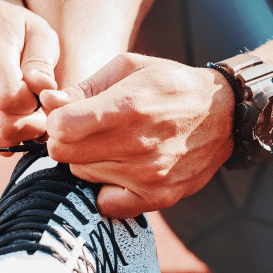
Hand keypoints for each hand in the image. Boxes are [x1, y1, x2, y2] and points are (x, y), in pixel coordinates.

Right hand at [0, 0, 58, 158]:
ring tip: (21, 111)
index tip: (40, 94)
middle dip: (33, 125)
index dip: (36, 105)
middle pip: (6, 128)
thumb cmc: (16, 31)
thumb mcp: (40, 34)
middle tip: (38, 109)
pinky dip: (0, 141)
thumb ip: (42, 63)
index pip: (12, 100)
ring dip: (18, 134)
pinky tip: (4, 119)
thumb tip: (43, 90)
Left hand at [42, 53, 234, 217]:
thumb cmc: (171, 85)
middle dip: (69, 140)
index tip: (70, 116)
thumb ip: (85, 86)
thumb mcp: (130, 68)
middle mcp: (139, 143)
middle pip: (65, 154)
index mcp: (129, 105)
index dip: (58, 119)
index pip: (61, 127)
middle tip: (89, 132)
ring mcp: (150, 174)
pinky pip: (107, 204)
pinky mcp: (160, 196)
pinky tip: (123, 171)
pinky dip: (108, 189)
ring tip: (116, 145)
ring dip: (91, 161)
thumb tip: (49, 104)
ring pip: (84, 175)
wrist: (224, 114)